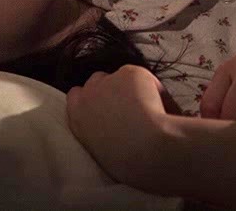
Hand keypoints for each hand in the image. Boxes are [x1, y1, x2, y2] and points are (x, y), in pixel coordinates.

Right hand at [66, 65, 173, 182]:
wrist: (145, 149)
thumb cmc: (128, 162)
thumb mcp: (100, 151)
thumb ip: (99, 132)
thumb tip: (114, 126)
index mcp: (77, 118)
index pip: (76, 96)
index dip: (93, 100)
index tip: (106, 110)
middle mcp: (87, 96)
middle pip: (95, 81)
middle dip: (110, 89)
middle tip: (129, 106)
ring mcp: (107, 81)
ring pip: (119, 76)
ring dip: (129, 86)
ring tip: (148, 107)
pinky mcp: (128, 73)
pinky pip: (142, 77)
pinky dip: (152, 87)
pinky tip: (160, 105)